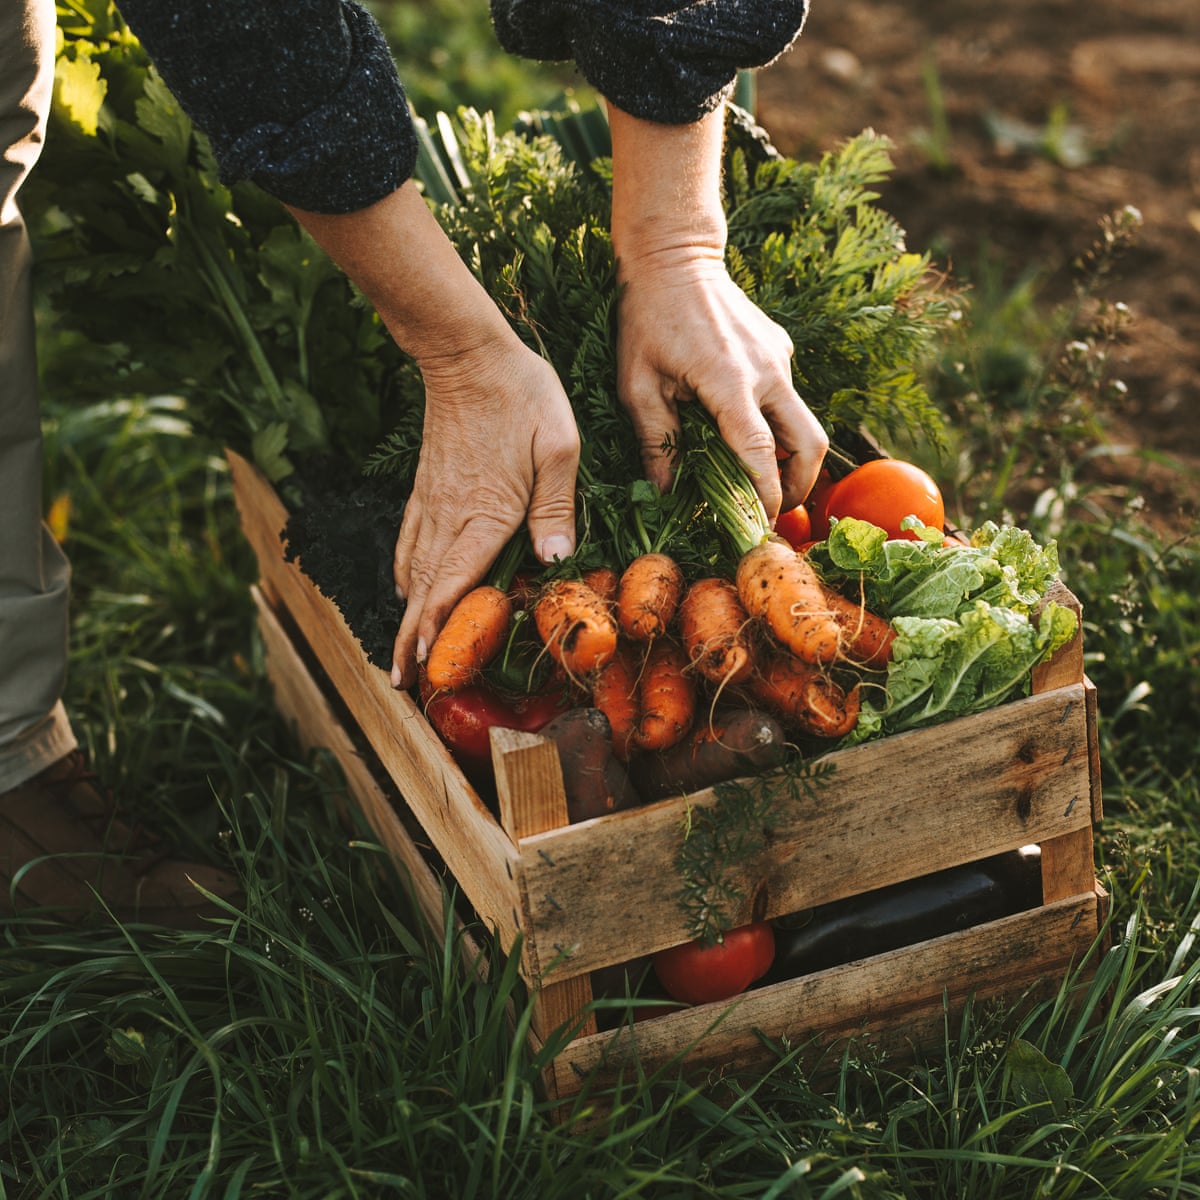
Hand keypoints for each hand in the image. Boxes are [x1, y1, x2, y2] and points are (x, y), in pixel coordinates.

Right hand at [286, 182, 578, 689]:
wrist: (467, 351)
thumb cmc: (522, 395)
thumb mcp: (558, 446)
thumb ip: (555, 506)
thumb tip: (554, 559)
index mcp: (484, 514)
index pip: (453, 584)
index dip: (436, 629)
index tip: (422, 667)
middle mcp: (450, 517)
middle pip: (424, 589)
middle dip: (411, 638)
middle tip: (403, 681)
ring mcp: (433, 503)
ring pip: (413, 569)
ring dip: (407, 612)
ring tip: (401, 651)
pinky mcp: (427, 488)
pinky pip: (410, 541)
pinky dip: (407, 573)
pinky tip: (409, 587)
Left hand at [615, 249, 827, 519]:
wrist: (673, 255)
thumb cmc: (646, 319)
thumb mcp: (636, 384)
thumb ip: (654, 439)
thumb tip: (663, 491)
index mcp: (729, 381)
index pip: (761, 452)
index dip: (766, 493)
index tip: (761, 522)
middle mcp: (766, 370)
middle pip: (810, 443)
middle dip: (799, 484)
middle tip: (774, 509)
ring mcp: (778, 357)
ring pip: (803, 421)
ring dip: (788, 456)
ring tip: (758, 478)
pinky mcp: (779, 348)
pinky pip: (786, 396)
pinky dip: (774, 423)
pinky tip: (741, 427)